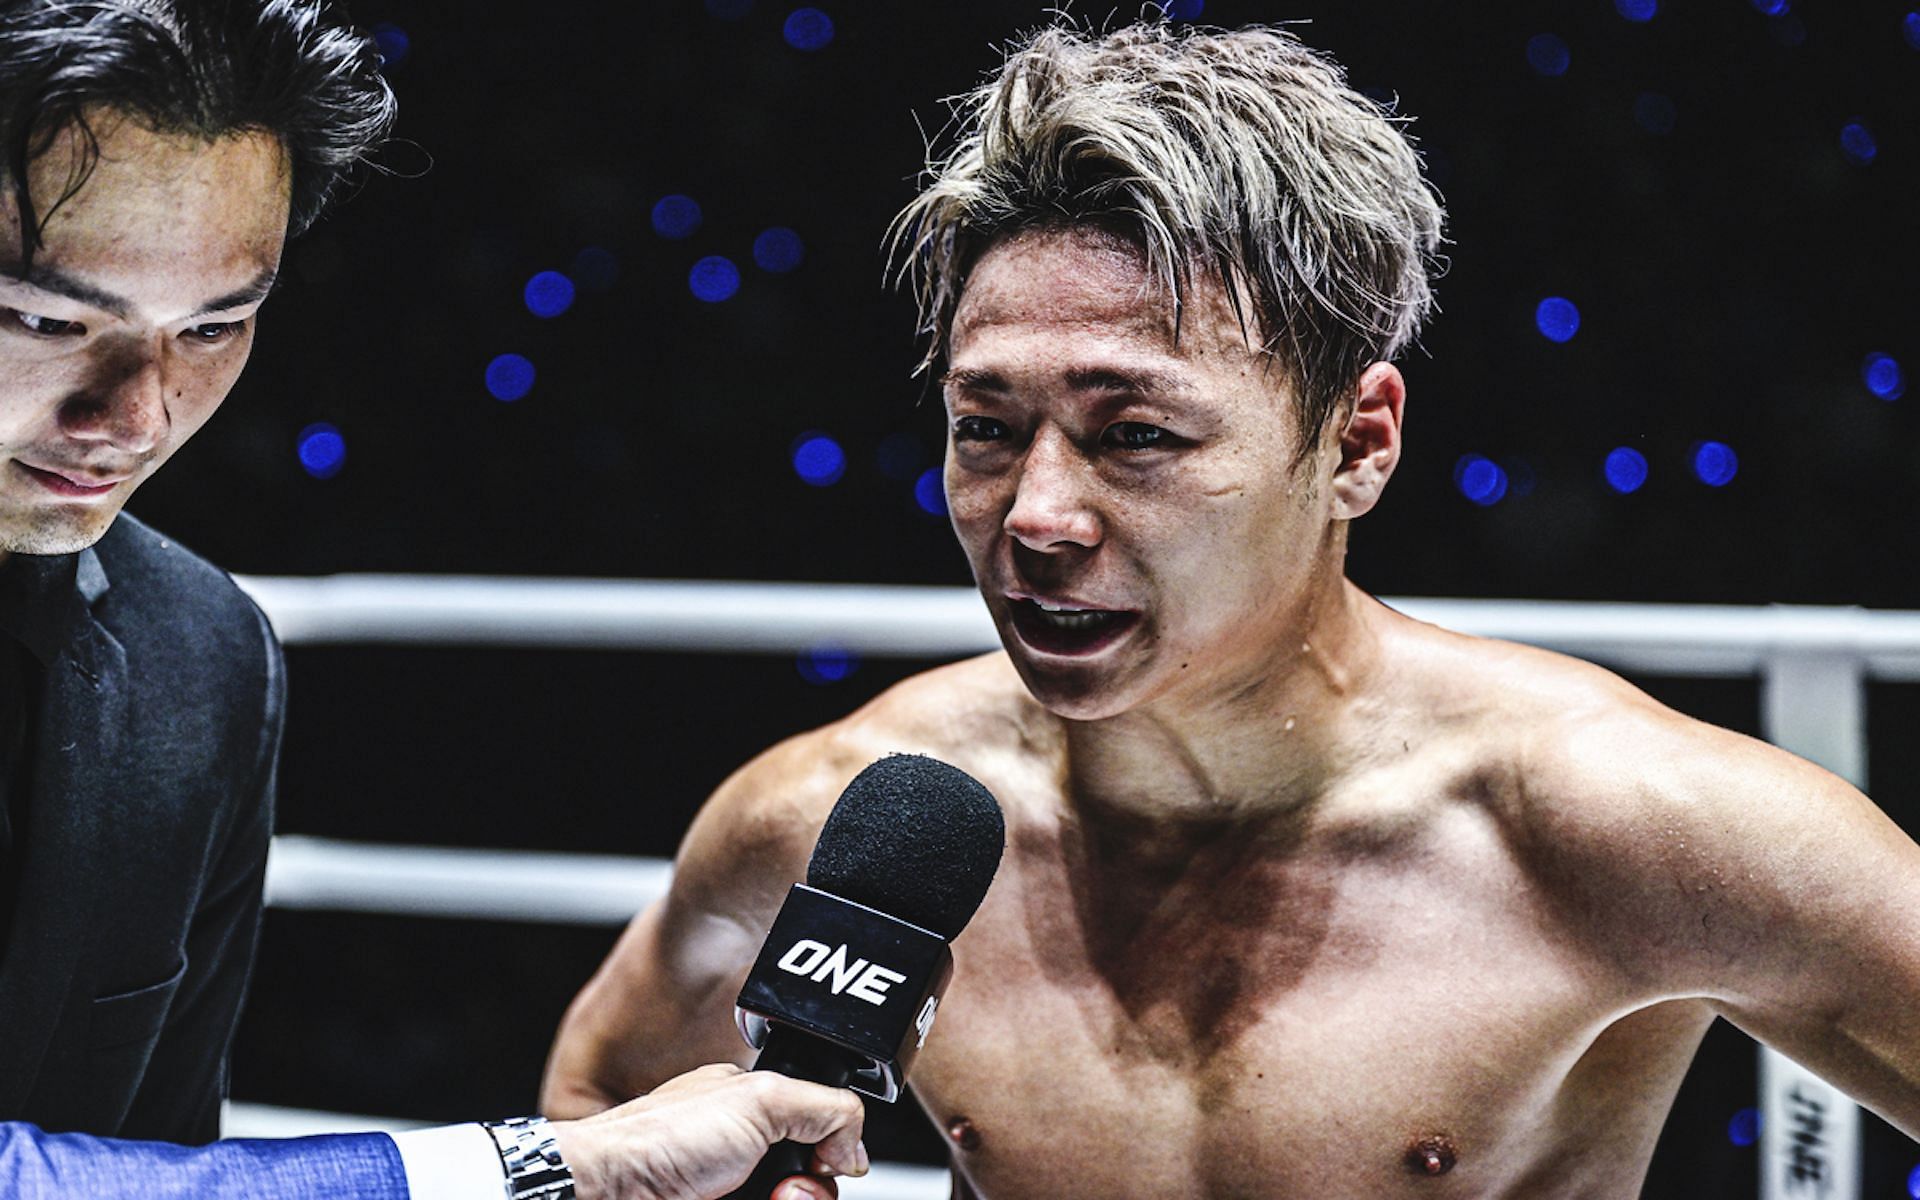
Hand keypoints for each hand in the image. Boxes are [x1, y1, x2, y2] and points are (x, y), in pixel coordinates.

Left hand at [550, 1062, 867, 1199]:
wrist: (607, 1192)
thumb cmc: (658, 1139)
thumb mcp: (758, 1098)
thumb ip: (824, 1107)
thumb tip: (856, 1148)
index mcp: (752, 1110)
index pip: (819, 1133)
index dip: (829, 1154)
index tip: (823, 1163)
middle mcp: (742, 1155)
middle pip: (809, 1185)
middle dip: (810, 1194)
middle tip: (785, 1194)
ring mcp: (730, 1193)